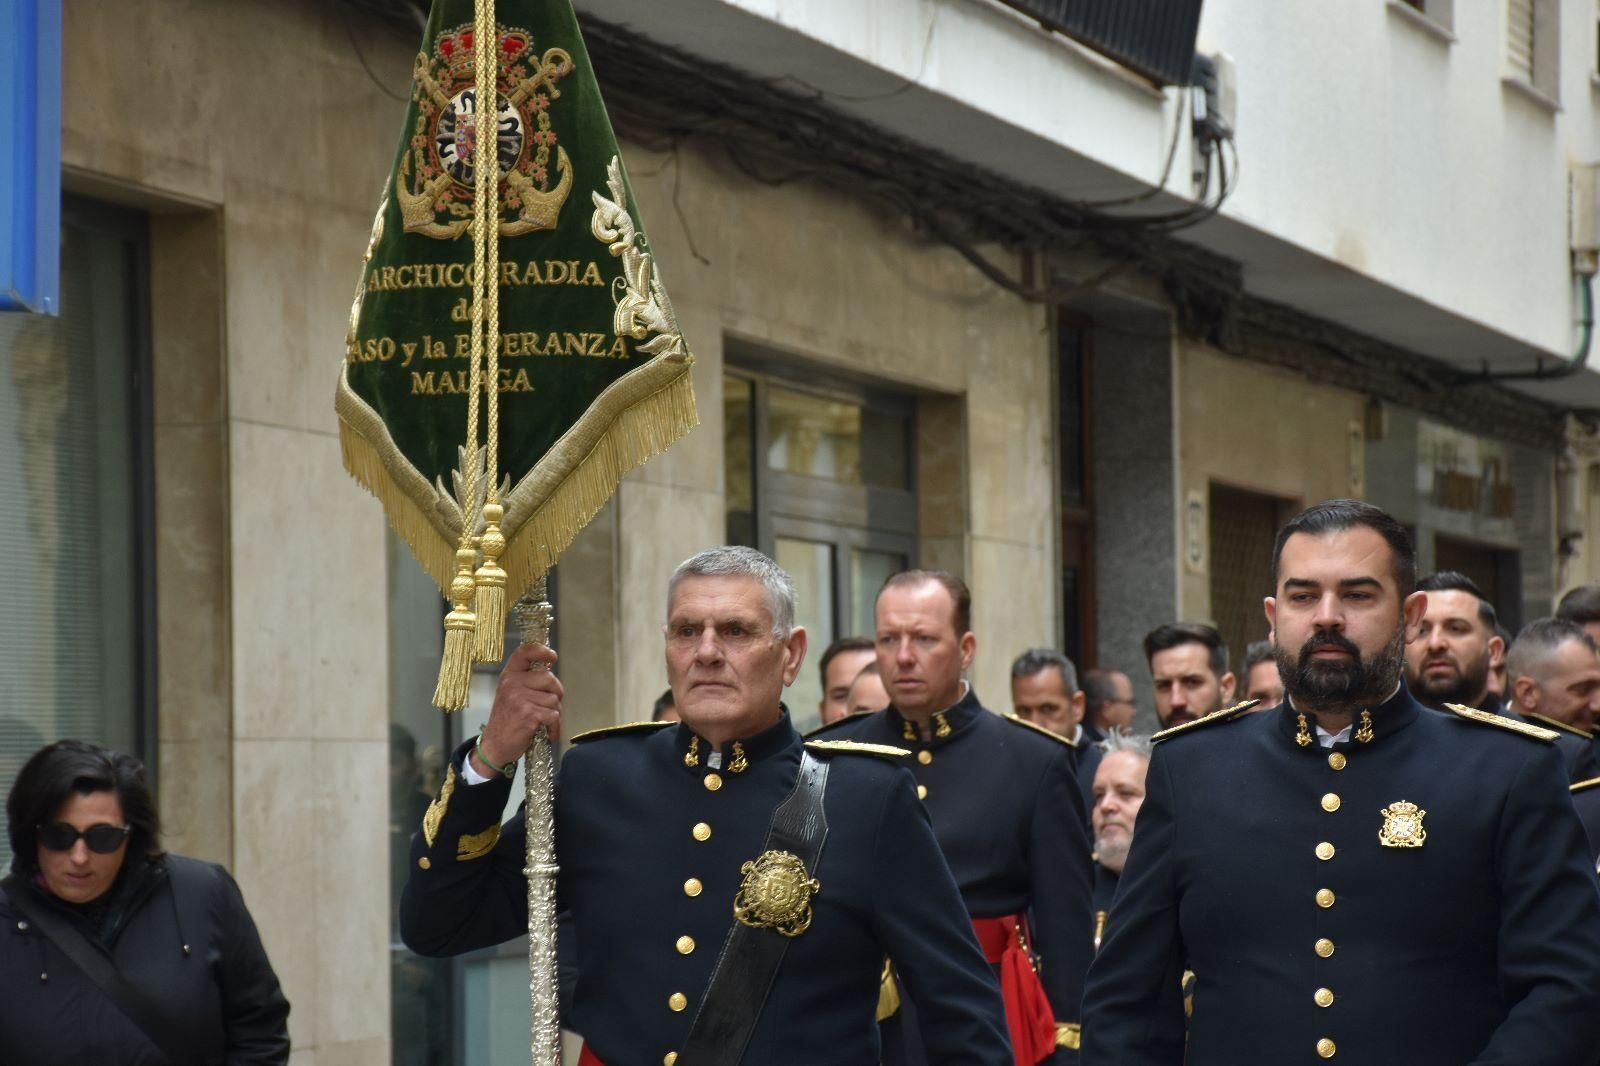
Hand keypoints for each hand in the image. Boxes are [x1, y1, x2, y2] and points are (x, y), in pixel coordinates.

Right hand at [472, 643, 561, 776]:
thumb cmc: (507, 720)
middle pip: (550, 678)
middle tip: (549, 706)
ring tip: (543, 721)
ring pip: (554, 699)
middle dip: (556, 693)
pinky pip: (554, 715)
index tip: (552, 657)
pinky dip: (555, 727)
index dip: (542, 650)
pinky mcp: (528, 714)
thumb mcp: (511, 694)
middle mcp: (512, 683)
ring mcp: (519, 698)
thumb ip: (527, 681)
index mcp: (509, 675)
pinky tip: (546, 732)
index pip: (525, 652)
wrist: (494, 746)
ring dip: (555, 713)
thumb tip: (550, 668)